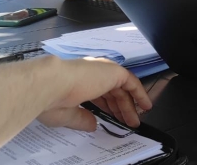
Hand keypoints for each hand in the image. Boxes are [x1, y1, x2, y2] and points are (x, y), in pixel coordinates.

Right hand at [37, 57, 152, 130]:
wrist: (51, 85)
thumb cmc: (51, 99)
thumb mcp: (67, 114)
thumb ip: (83, 118)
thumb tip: (93, 124)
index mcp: (77, 82)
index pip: (97, 94)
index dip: (106, 107)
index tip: (111, 117)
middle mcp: (91, 74)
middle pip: (111, 92)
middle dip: (120, 108)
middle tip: (127, 122)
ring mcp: (103, 71)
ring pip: (122, 89)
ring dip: (129, 106)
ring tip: (135, 121)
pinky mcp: (113, 72)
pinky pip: (132, 83)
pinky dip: (139, 94)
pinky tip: (145, 106)